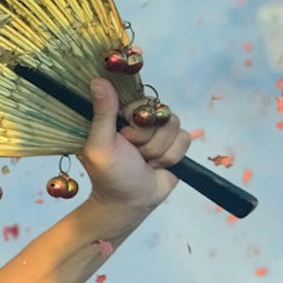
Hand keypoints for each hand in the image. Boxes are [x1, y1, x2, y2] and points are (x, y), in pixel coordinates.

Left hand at [78, 77, 190, 215]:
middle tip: (132, 152)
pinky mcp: (175, 144)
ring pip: (173, 125)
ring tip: (143, 162)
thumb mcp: (99, 145)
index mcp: (119, 116)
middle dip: (145, 137)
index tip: (124, 132)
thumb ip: (102, 113)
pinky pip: (184, 139)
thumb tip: (98, 80)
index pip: (138, 97)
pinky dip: (170, 157)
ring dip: (157, 150)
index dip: (135, 115)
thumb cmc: (109, 175)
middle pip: (159, 110)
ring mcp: (159, 131)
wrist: (130, 202)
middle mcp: (140, 119)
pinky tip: (157, 166)